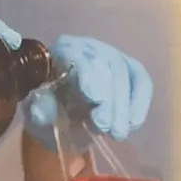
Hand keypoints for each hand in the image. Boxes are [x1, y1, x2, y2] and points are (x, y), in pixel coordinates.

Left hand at [23, 35, 153, 143]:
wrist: (64, 117)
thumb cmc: (49, 110)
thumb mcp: (39, 113)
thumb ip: (40, 110)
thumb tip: (41, 110)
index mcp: (60, 51)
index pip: (76, 54)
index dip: (88, 73)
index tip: (95, 98)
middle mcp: (88, 47)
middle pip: (107, 64)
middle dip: (110, 98)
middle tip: (105, 127)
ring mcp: (112, 56)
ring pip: (125, 73)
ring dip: (124, 106)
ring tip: (116, 133)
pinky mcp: (130, 70)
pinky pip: (141, 81)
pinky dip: (140, 103)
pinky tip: (132, 124)